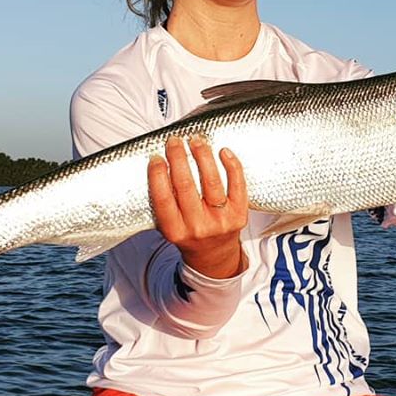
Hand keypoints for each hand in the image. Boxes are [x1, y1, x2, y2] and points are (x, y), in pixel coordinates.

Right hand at [148, 136, 248, 278]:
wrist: (214, 255)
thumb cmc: (188, 233)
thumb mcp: (170, 226)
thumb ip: (164, 202)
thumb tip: (159, 163)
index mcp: (175, 231)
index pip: (163, 199)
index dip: (158, 175)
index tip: (156, 157)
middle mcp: (197, 227)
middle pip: (186, 186)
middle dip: (178, 158)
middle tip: (174, 141)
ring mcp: (220, 221)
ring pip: (211, 181)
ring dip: (202, 156)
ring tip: (196, 140)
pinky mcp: (239, 214)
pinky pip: (237, 184)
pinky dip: (231, 165)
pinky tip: (223, 151)